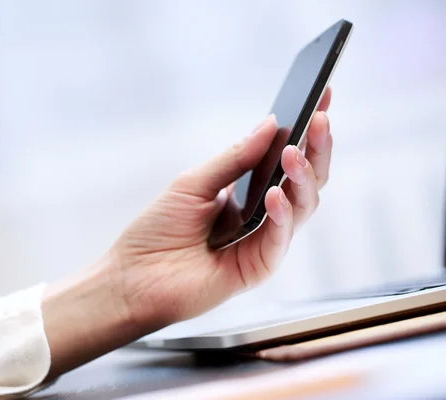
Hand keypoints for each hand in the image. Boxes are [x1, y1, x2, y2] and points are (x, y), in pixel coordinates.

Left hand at [110, 88, 332, 325]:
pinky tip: (275, 195)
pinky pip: (279, 239)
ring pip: (302, 207)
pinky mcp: (258, 268)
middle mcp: (261, 217)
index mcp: (246, 194)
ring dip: (302, 178)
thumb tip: (271, 123)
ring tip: (293, 153)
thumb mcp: (193, 183)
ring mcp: (263, 242)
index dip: (306, 131)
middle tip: (320, 119)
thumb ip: (234, 158)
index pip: (285, 160)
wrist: (132, 277)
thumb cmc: (157, 230)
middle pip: (304, 182)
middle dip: (316, 149)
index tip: (323, 95)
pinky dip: (281, 217)